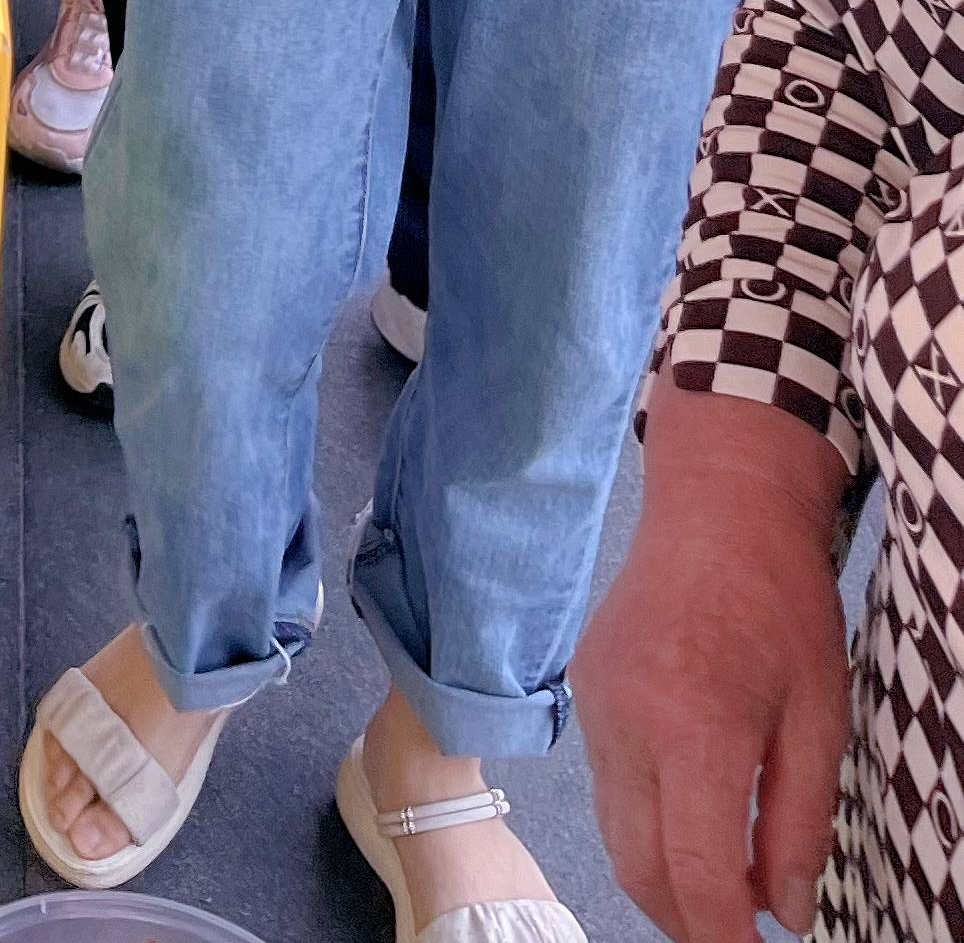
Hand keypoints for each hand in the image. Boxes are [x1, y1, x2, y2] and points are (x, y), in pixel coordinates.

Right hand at [575, 390, 850, 942]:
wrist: (717, 504)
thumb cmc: (781, 602)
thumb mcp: (820, 717)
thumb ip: (800, 824)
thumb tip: (787, 914)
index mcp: (693, 726)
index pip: (698, 874)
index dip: (725, 938)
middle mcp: (627, 723)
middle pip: (641, 869)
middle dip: (689, 923)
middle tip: (741, 935)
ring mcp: (596, 705)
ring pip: (615, 835)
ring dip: (664, 878)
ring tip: (725, 888)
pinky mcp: (584, 691)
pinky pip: (607, 787)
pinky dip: (646, 824)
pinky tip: (692, 816)